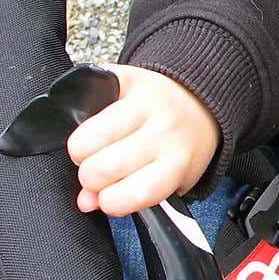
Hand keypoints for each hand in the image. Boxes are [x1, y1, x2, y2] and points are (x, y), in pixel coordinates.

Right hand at [66, 64, 220, 215]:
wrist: (197, 102)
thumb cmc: (181, 147)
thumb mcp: (171, 179)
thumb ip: (131, 195)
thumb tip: (85, 201)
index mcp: (178, 163)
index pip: (136, 192)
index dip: (111, 201)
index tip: (106, 199)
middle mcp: (163, 132)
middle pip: (104, 167)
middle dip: (91, 178)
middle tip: (97, 174)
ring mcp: (145, 102)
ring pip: (88, 136)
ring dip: (81, 150)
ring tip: (92, 151)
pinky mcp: (127, 78)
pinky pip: (86, 102)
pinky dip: (81, 118)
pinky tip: (94, 125)